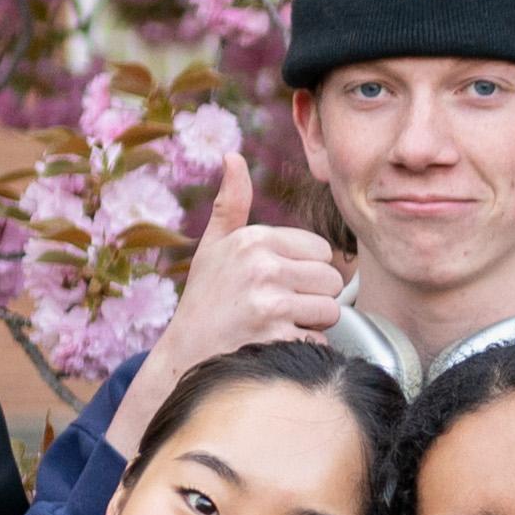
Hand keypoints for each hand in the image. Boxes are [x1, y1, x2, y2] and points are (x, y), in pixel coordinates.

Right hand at [104, 156, 356, 454]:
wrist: (183, 358)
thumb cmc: (205, 301)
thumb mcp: (213, 248)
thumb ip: (231, 204)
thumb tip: (233, 157)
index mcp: (253, 240)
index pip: (322, 252)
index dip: (304, 272)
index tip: (272, 284)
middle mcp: (261, 267)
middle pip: (331, 281)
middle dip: (311, 299)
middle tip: (273, 310)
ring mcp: (269, 304)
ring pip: (330, 312)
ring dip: (310, 326)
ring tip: (273, 327)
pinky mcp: (276, 339)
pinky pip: (319, 342)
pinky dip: (302, 350)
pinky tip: (272, 347)